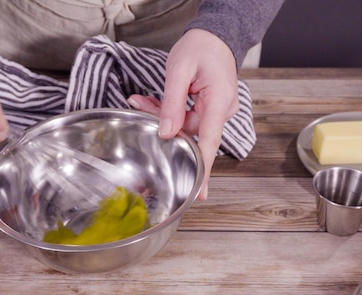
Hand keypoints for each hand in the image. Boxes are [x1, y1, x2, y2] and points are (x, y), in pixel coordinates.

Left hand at [128, 29, 239, 199]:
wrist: (215, 36)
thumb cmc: (201, 48)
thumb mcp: (178, 70)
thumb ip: (172, 103)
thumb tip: (166, 133)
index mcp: (219, 101)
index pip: (209, 142)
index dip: (203, 169)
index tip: (199, 192)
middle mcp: (223, 110)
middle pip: (191, 133)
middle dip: (162, 124)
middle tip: (139, 104)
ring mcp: (218, 111)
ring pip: (185, 126)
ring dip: (162, 115)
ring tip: (142, 99)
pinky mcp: (211, 109)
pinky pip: (188, 118)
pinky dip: (170, 111)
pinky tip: (153, 101)